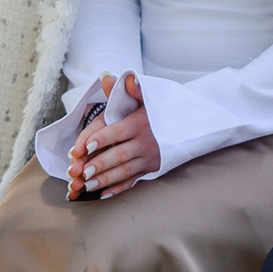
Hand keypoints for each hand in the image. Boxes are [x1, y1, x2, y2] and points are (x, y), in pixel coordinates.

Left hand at [69, 72, 160, 197]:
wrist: (191, 123)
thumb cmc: (161, 108)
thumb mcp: (148, 96)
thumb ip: (129, 88)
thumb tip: (108, 77)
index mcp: (141, 123)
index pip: (117, 132)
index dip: (100, 139)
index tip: (83, 147)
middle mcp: (147, 142)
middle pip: (120, 155)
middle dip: (100, 164)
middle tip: (81, 173)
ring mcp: (150, 157)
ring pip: (125, 171)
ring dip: (105, 179)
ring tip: (86, 185)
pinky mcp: (153, 168)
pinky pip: (134, 181)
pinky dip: (119, 189)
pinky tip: (104, 194)